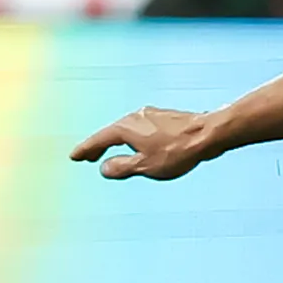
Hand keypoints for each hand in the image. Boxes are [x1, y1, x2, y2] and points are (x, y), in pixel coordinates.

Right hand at [71, 106, 220, 180]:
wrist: (208, 134)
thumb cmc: (177, 151)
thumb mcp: (146, 166)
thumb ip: (123, 167)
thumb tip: (105, 168)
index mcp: (126, 128)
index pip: (99, 140)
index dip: (86, 149)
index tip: (74, 156)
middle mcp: (135, 117)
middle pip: (111, 133)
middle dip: (99, 146)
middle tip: (88, 157)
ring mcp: (150, 115)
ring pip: (127, 130)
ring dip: (117, 142)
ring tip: (111, 153)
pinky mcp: (164, 118)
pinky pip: (140, 129)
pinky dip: (132, 138)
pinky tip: (137, 146)